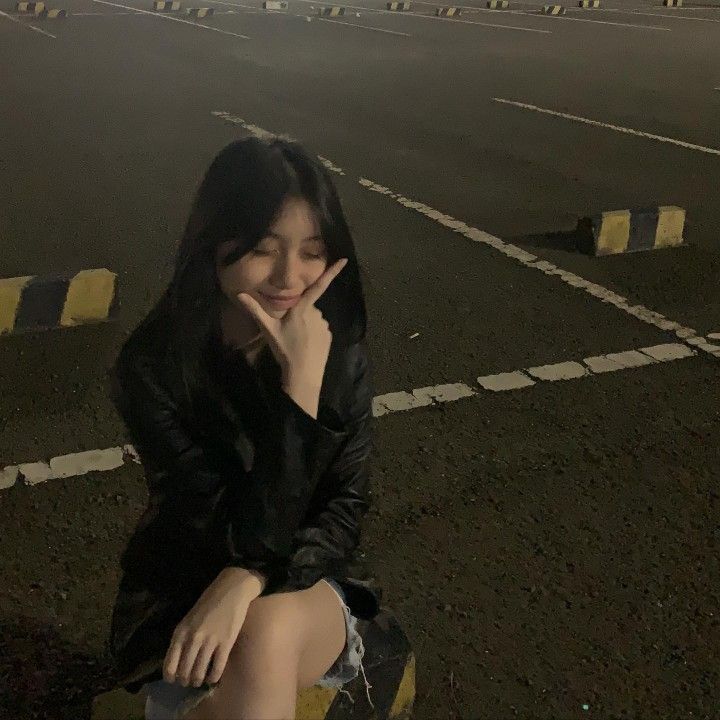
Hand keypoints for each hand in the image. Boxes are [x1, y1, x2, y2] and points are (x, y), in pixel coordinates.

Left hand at [163, 570, 256, 687]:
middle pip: (184, 672)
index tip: (175, 680)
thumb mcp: (189, 619)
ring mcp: (210, 641)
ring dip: (198, 680)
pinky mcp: (226, 643)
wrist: (232, 589)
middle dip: (186, 680)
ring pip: (199, 673)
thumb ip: (183, 638)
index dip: (171, 677)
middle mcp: (193, 638)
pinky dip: (213, 678)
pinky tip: (214, 677)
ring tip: (200, 680)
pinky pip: (217, 669)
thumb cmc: (209, 603)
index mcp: (181, 632)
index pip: (170, 665)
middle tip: (190, 681)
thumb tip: (179, 662)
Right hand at [237, 258, 348, 384]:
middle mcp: (317, 313)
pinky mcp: (328, 335)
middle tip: (288, 331)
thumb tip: (239, 294)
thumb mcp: (268, 330)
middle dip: (299, 315)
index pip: (318, 286)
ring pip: (313, 319)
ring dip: (306, 325)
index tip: (345, 260)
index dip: (332, 272)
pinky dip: (313, 334)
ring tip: (296, 340)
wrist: (303, 373)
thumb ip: (255, 310)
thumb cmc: (285, 349)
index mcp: (302, 309)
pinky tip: (306, 345)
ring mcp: (324, 325)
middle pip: (307, 307)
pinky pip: (319, 329)